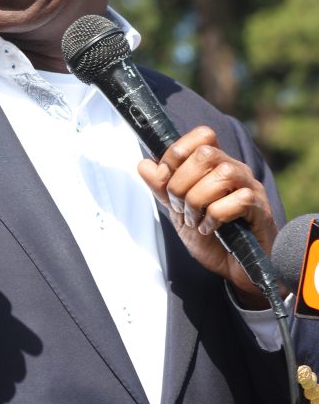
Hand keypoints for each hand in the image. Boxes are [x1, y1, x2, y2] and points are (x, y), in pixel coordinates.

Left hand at [137, 126, 278, 307]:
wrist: (235, 268)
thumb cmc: (211, 236)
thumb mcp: (178, 211)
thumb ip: (162, 188)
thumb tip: (144, 164)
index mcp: (216, 165)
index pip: (202, 135)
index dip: (177, 153)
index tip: (166, 180)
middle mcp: (235, 170)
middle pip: (207, 153)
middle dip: (182, 182)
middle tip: (179, 206)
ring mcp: (250, 188)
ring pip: (222, 174)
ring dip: (197, 201)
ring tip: (194, 220)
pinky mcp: (260, 209)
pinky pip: (238, 200)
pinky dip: (215, 217)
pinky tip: (210, 229)